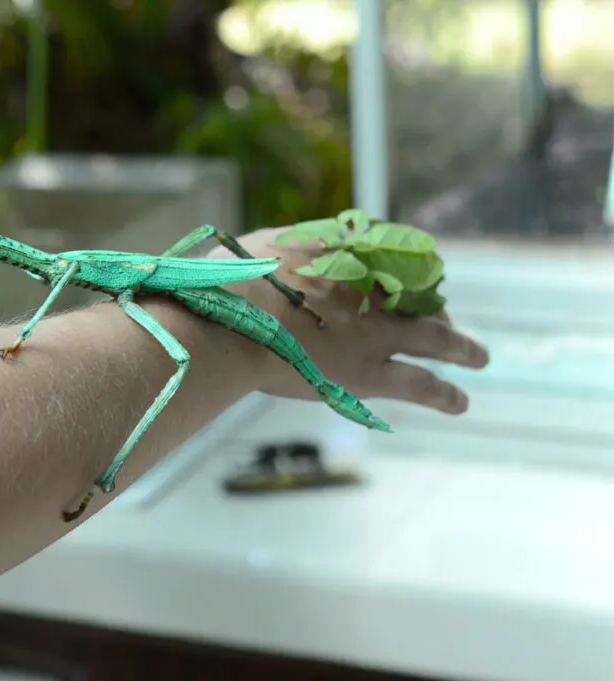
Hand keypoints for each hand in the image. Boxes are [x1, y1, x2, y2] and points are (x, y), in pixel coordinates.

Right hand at [209, 227, 489, 414]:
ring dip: (460, 346)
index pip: (385, 250)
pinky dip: (445, 394)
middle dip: (433, 304)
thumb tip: (288, 250)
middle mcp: (370, 288)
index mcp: (342, 252)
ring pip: (434, 336)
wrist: (235, 320)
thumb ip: (285, 246)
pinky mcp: (370, 371)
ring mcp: (375, 329)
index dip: (395, 261)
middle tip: (443, 314)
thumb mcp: (260, 246)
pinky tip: (461, 402)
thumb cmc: (231, 283)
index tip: (399, 268)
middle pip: (419, 292)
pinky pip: (420, 384)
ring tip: (479, 357)